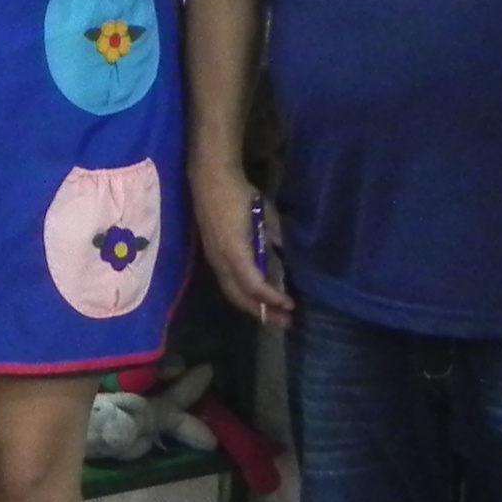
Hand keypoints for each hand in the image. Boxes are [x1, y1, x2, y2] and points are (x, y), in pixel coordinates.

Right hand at [191, 161, 291, 329]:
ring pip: (232, 294)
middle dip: (263, 312)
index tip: (291, 304)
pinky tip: (257, 297)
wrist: (209, 180)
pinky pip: (227, 284)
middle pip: (240, 297)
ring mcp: (214, 260)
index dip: (272, 298)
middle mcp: (221, 261)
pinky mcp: (213, 257)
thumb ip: (276, 237)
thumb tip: (289, 257)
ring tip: (273, 315)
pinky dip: (243, 296)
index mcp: (235, 250)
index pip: (253, 285)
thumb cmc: (239, 194)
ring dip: (252, 308)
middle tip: (286, 322)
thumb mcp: (265, 214)